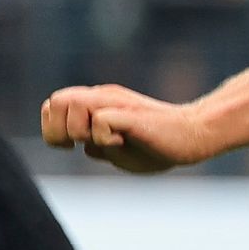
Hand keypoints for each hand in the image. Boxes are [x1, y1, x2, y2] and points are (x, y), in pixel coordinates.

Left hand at [40, 83, 212, 173]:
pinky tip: (122, 143)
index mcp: (98, 104)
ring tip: (103, 142)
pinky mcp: (131, 115)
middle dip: (59, 130)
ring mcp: (116, 103)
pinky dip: (104, 137)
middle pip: (55, 102)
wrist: (195, 136)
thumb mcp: (120, 152)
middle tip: (81, 145)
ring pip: (72, 104)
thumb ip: (100, 146)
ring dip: (78, 130)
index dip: (53, 128)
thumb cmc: (160, 146)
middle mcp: (103, 98)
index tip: (71, 146)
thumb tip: (84, 146)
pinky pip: (101, 120)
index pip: (53, 106)